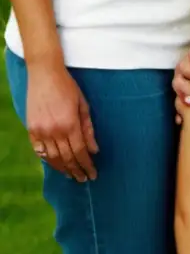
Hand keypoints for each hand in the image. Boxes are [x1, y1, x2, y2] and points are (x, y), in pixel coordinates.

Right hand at [27, 61, 97, 181]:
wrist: (44, 73)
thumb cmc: (67, 87)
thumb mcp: (83, 106)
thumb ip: (88, 130)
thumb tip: (94, 150)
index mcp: (70, 125)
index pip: (80, 153)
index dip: (87, 166)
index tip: (93, 174)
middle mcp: (54, 131)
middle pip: (67, 158)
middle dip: (77, 171)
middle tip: (83, 179)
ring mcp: (41, 131)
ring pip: (52, 158)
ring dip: (63, 169)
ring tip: (71, 175)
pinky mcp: (31, 129)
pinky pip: (39, 150)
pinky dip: (47, 159)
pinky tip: (54, 164)